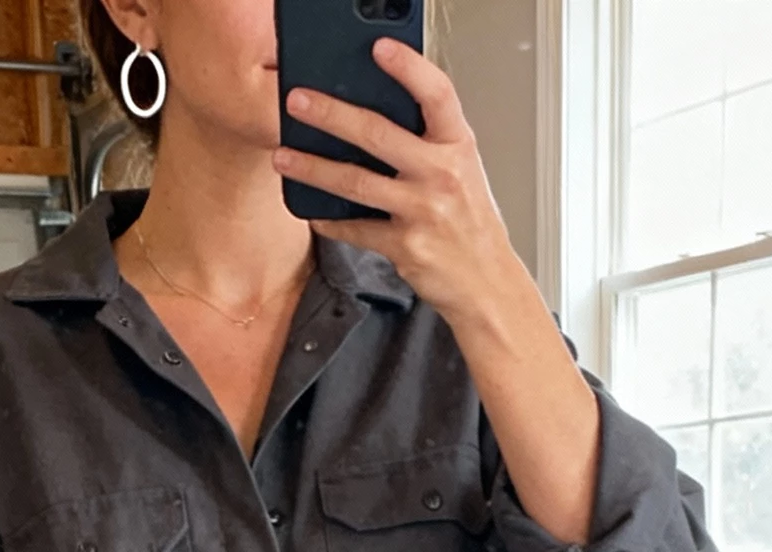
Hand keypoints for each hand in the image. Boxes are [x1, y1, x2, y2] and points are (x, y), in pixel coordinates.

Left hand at [272, 40, 510, 329]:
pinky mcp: (405, 246)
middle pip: (378, 133)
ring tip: (284, 157)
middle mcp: (442, 174)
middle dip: (331, 115)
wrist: (487, 283)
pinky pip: (356, 228)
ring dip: (313, 168)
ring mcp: (423, 210)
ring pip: (356, 182)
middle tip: (298, 103)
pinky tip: (312, 210)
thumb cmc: (470, 223)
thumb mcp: (462, 170)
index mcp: (458, 146)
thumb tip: (373, 118)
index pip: (437, 94)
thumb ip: (428, 143)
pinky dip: (330, 220)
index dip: (409, 68)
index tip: (379, 49)